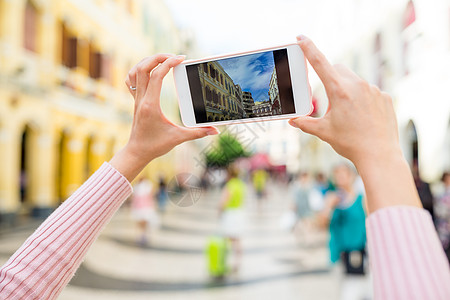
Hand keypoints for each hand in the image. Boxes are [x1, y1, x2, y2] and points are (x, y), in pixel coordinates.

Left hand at [110, 54, 218, 180]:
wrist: (137, 152)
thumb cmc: (155, 146)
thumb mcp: (178, 139)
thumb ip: (198, 133)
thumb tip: (215, 131)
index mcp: (151, 105)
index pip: (157, 76)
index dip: (169, 63)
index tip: (181, 58)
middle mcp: (141, 99)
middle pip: (143, 68)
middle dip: (158, 57)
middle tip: (174, 57)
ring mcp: (136, 99)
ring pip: (135, 71)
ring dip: (148, 61)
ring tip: (163, 60)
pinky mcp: (135, 101)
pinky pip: (131, 80)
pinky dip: (138, 70)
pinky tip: (150, 70)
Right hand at [289, 36, 401, 166]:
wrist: (379, 155)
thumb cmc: (349, 143)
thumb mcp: (323, 132)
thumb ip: (305, 123)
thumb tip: (292, 121)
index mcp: (339, 91)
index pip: (320, 63)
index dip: (309, 48)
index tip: (301, 38)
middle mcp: (357, 85)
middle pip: (339, 69)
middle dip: (331, 77)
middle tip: (330, 99)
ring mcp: (373, 90)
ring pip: (354, 80)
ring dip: (347, 90)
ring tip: (349, 114)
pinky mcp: (385, 97)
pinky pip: (369, 91)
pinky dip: (362, 99)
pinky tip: (363, 117)